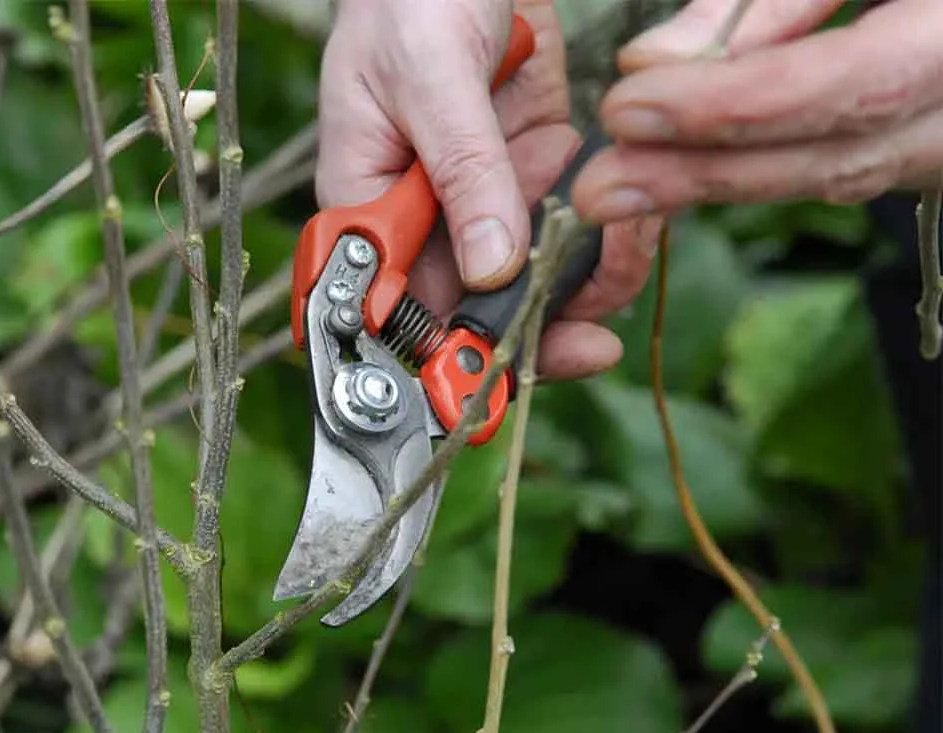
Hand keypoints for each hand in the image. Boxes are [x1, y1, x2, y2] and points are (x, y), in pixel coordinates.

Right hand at [316, 0, 661, 380]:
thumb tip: (489, 270)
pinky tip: (633, 220)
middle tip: (592, 344)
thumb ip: (462, 172)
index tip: (496, 384)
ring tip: (627, 246)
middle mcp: (425, 220)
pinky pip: (573, 232)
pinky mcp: (535, 172)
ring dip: (585, 284)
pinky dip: (609, 236)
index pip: (394, 311)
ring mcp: (483, 201)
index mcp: (369, 208)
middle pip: (471, 315)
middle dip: (535, 335)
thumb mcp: (429, 78)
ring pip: (533, 283)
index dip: (440, 361)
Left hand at [573, 0, 942, 223]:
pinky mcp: (925, 151)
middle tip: (598, 188)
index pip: (853, 84)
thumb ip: (770, 0)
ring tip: (614, 190)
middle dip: (704, 171)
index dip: (738, 104)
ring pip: (831, 176)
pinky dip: (750, 169)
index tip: (631, 105)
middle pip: (833, 156)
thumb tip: (652, 60)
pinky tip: (671, 173)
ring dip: (714, 182)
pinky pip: (835, 169)